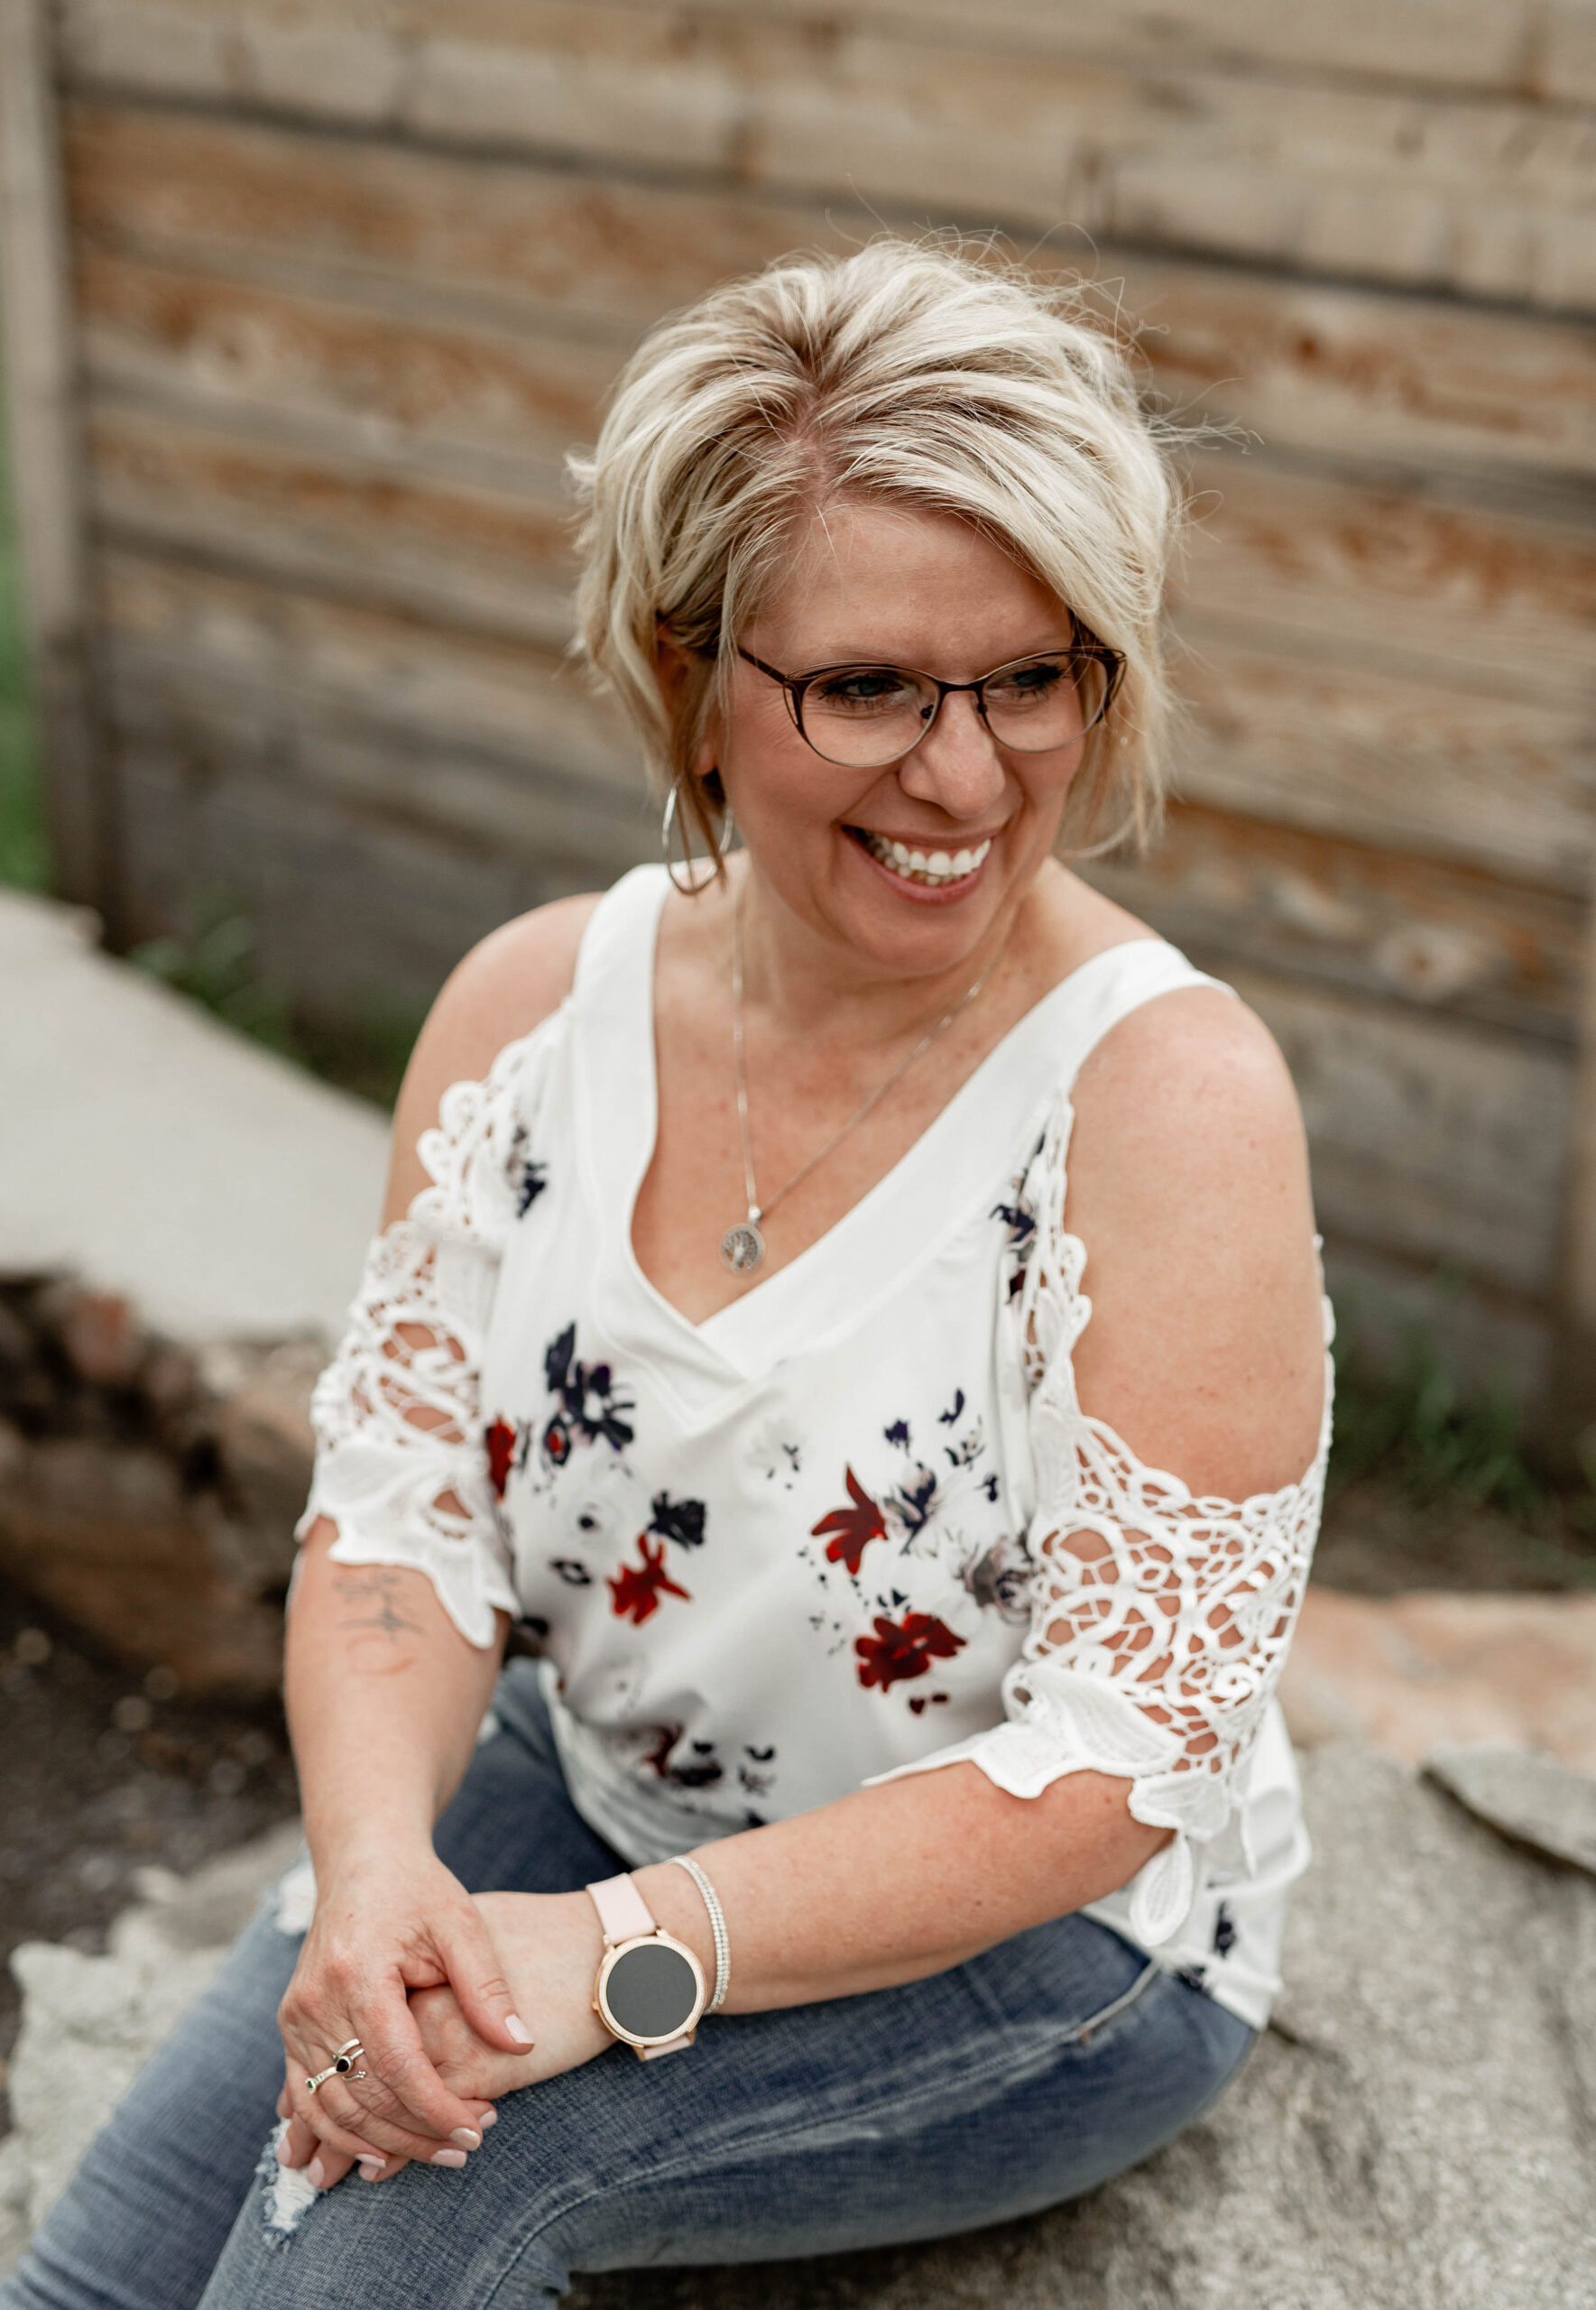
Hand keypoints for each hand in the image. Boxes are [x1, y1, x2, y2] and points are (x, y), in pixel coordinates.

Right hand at [283, 1890, 613, 2186]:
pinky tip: (376, 2153)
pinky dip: (338, 2130)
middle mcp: (316, 2000)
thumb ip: (488, 1988)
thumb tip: (521, 2046)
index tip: (478, 2131)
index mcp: (359, 1973)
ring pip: (328, 2107)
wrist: (364, 1862)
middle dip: (415, 2135)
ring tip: (434, 2155)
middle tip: (466, 2148)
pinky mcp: (291, 2024)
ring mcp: (295, 2015)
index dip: (437, 2108)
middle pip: (361, 2097)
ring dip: (378, 2144)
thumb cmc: (419, 1890)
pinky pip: (306, 2095)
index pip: (397, 2066)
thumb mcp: (462, 1925)